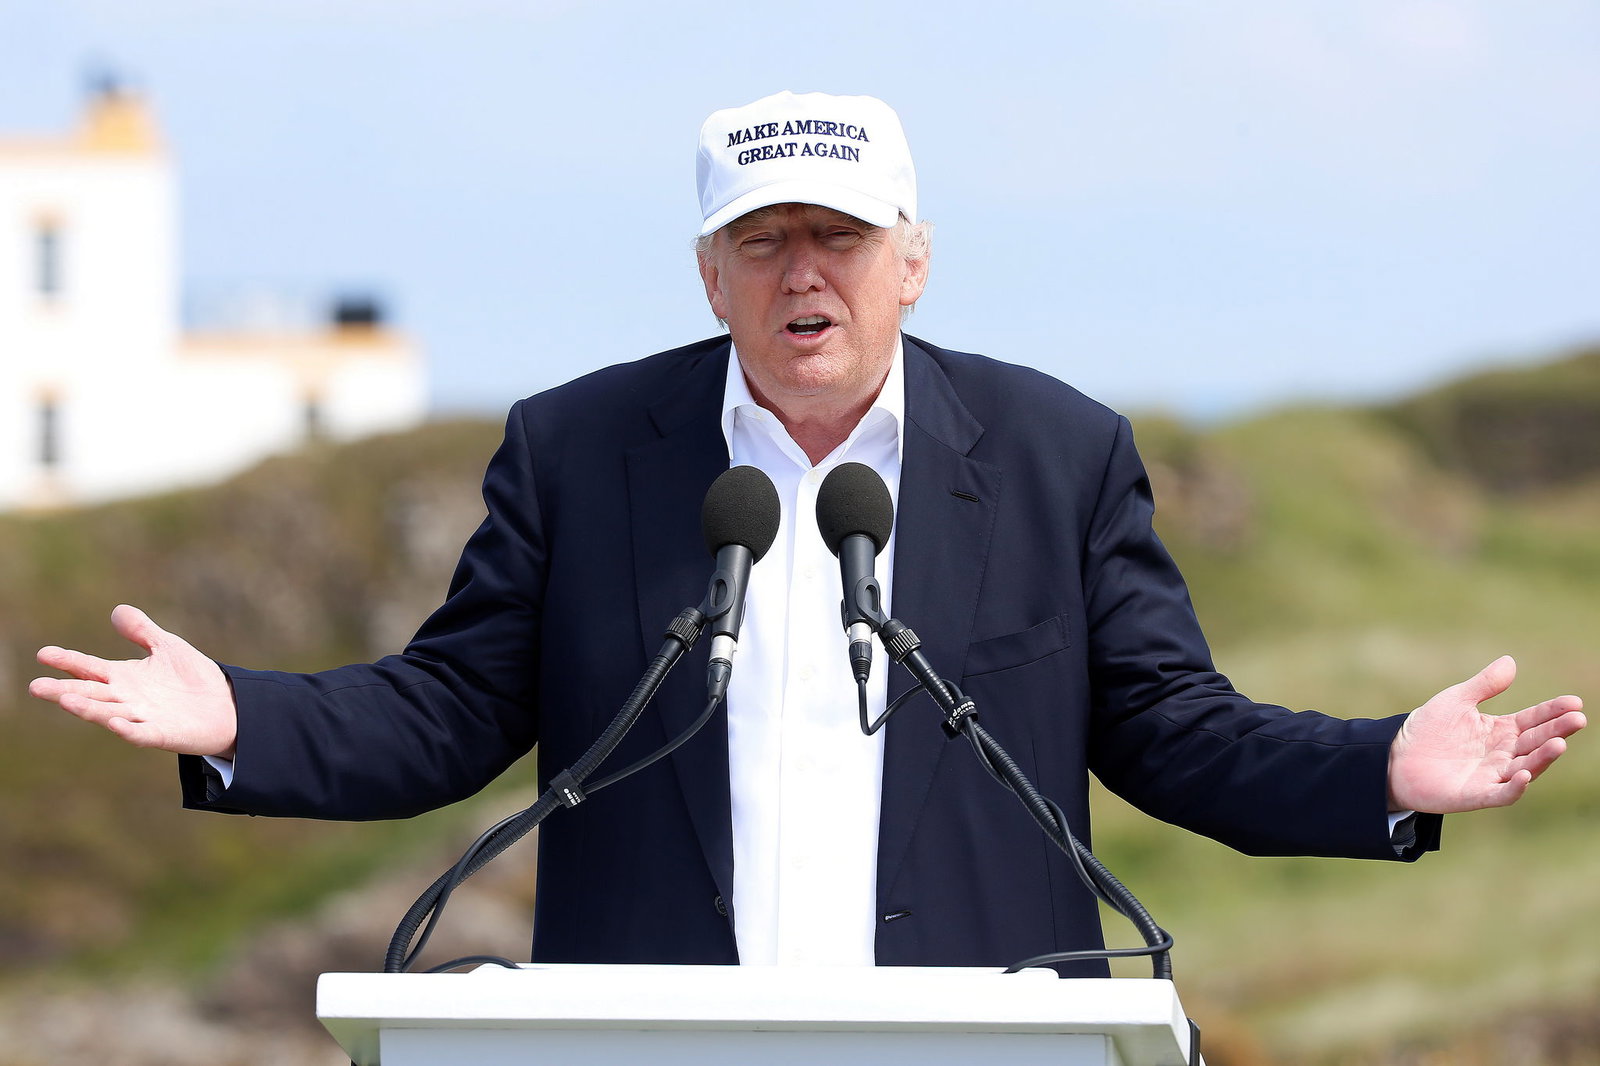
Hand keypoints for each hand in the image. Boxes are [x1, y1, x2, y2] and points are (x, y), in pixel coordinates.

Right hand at [30, 604, 237, 757]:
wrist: (228, 706)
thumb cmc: (193, 678)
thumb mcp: (167, 648)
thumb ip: (142, 632)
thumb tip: (117, 610)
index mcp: (124, 677)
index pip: (90, 667)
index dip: (68, 661)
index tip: (43, 654)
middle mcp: (127, 699)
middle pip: (90, 693)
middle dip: (64, 690)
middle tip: (36, 686)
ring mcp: (142, 717)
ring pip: (108, 713)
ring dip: (88, 709)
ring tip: (65, 700)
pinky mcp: (162, 734)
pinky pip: (141, 733)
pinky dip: (127, 729)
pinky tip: (115, 723)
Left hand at [1388, 655, 1584, 813]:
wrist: (1394, 758)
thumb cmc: (1428, 729)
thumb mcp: (1456, 700)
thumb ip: (1484, 685)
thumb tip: (1510, 661)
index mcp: (1501, 731)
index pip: (1534, 720)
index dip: (1553, 712)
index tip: (1574, 702)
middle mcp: (1502, 755)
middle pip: (1536, 742)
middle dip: (1557, 731)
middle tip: (1578, 719)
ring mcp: (1491, 776)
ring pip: (1525, 768)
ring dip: (1543, 757)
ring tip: (1559, 743)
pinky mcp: (1474, 795)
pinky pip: (1500, 794)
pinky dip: (1514, 788)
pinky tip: (1525, 774)